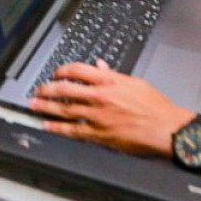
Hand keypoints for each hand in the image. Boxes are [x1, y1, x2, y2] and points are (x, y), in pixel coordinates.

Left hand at [30, 61, 190, 156]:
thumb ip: (114, 75)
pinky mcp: (99, 134)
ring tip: (34, 105)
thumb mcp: (135, 83)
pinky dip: (58, 128)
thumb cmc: (156, 107)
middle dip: (47, 89)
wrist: (166, 128)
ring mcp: (98, 116)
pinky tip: (48, 126)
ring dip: (46, 107)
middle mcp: (101, 97)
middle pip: (65, 90)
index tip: (56, 73)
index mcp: (110, 81)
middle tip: (38, 90)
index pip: (78, 70)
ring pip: (65, 110)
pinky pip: (73, 130)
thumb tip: (100, 66)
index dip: (63, 71)